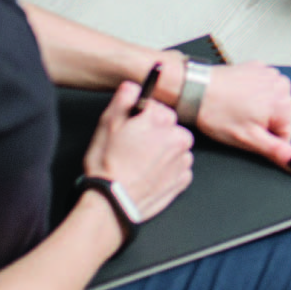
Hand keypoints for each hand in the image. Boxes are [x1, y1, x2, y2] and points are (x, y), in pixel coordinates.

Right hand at [83, 81, 193, 221]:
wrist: (113, 203)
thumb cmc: (108, 166)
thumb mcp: (107, 125)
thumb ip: (123, 99)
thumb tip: (132, 86)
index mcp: (161, 119)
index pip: (156, 107)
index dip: (141, 117)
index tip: (132, 128)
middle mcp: (177, 137)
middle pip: (168, 125)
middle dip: (154, 133)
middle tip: (133, 148)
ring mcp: (183, 159)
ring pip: (175, 146)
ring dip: (162, 151)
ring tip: (140, 163)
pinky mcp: (183, 179)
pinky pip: (179, 167)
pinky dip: (167, 170)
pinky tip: (150, 175)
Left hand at [195, 62, 290, 173]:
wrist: (194, 88)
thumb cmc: (217, 112)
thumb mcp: (248, 139)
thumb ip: (278, 152)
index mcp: (285, 103)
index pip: (285, 135)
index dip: (264, 140)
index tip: (246, 133)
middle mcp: (282, 85)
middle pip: (279, 117)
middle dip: (262, 123)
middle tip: (238, 121)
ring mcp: (270, 73)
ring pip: (271, 103)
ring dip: (257, 109)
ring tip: (235, 109)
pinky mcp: (257, 68)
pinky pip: (261, 88)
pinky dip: (250, 94)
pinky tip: (235, 97)